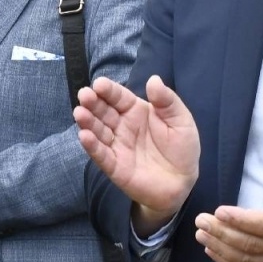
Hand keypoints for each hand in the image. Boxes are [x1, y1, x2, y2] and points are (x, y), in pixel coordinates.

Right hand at [74, 75, 198, 224]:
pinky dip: (92, 146)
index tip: (98, 84)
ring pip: (98, 131)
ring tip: (80, 113)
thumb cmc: (181, 148)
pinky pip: (101, 154)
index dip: (108, 90)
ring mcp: (116, 146)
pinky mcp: (113, 166)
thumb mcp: (181, 120)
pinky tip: (85, 136)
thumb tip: (153, 79)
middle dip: (92, 102)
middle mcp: (122, 126)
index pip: (119, 97)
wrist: (182, 183)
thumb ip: (167, 101)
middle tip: (84, 95)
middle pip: (103, 111)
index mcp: (136, 111)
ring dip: (88, 122)